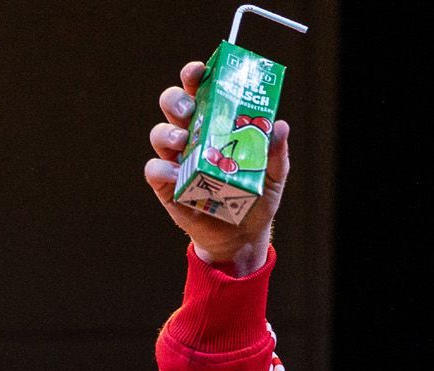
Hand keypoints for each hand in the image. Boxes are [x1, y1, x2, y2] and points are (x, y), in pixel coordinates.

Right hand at [144, 61, 290, 277]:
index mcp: (215, 123)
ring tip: (183, 142)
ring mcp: (176, 161)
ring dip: (167, 133)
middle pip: (173, 105)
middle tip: (189, 109)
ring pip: (159, 133)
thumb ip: (275, 152)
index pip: (200, 90)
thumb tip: (279, 126)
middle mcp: (192, 136)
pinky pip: (154, 171)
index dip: (195, 76)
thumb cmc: (255, 197)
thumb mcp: (273, 174)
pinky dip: (161, 170)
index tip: (199, 71)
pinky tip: (176, 175)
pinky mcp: (167, 187)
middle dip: (176, 100)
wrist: (242, 236)